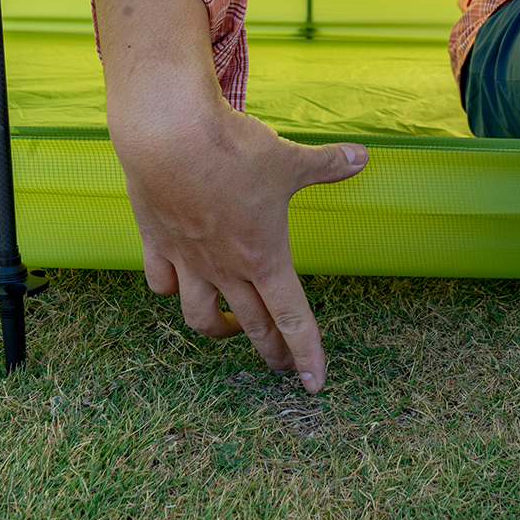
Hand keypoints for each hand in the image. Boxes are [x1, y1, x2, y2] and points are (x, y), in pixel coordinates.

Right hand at [91, 0, 367, 391]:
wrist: (169, 135)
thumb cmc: (233, 152)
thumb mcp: (289, 160)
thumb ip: (327, 165)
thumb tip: (362, 156)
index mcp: (264, 256)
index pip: (293, 318)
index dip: (308, 353)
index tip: (316, 384)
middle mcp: (225, 268)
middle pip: (250, 325)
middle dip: (270, 350)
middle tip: (279, 362)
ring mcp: (187, 259)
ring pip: (199, 316)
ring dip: (218, 329)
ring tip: (230, 326)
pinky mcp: (156, 242)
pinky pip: (161, 282)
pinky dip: (172, 289)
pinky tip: (179, 283)